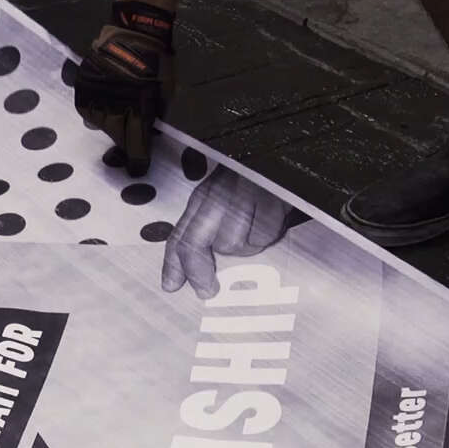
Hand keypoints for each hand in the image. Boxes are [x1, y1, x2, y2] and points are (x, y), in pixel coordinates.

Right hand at [74, 3, 176, 176]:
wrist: (136, 30)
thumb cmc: (158, 62)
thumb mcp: (165, 93)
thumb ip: (156, 117)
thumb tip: (148, 136)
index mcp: (140, 108)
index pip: (135, 145)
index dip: (137, 161)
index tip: (137, 170)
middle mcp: (115, 104)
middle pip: (116, 136)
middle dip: (124, 142)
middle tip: (127, 139)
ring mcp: (97, 94)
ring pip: (100, 124)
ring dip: (110, 123)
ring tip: (118, 110)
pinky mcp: (84, 85)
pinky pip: (87, 109)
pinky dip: (96, 109)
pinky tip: (106, 101)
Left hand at [163, 167, 295, 297]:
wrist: (278, 157)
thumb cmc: (252, 184)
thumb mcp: (222, 202)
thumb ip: (204, 232)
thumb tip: (185, 272)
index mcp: (203, 197)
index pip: (180, 235)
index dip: (173, 265)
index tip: (171, 286)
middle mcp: (217, 195)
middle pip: (197, 243)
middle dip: (199, 272)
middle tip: (208, 290)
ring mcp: (242, 197)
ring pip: (233, 245)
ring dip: (246, 247)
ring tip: (255, 228)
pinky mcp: (268, 201)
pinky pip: (262, 237)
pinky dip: (267, 237)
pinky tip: (271, 219)